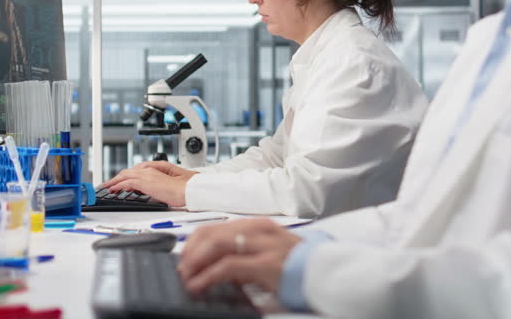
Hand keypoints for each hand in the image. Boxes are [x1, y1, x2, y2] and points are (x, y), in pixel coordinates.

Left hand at [99, 161, 197, 206]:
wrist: (190, 190)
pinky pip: (126, 183)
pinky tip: (113, 190)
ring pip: (124, 176)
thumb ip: (157, 185)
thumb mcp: (169, 185)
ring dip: (114, 181)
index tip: (122, 181)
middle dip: (118, 178)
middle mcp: (150, 170)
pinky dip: (117, 185)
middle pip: (128, 172)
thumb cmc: (185, 189)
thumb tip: (147, 190)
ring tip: (107, 187)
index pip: (137, 171)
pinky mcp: (144, 182)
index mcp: (157, 169)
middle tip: (110, 184)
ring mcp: (147, 175)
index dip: (128, 176)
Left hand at [178, 218, 300, 294]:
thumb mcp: (268, 253)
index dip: (194, 243)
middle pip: (211, 234)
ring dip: (194, 263)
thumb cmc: (300, 265)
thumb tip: (217, 267)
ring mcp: (262, 245)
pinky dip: (207, 277)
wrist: (328, 273)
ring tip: (186, 278)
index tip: (185, 258)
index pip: (215, 227)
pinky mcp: (266, 264)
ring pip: (215, 245)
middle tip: (183, 270)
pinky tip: (199, 286)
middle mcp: (258, 230)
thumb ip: (244, 255)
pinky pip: (227, 267)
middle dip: (190, 252)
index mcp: (257, 225)